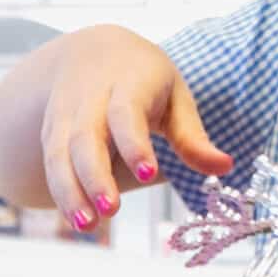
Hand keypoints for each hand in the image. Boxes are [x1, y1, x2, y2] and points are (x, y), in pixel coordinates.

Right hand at [38, 27, 232, 223]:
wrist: (90, 51)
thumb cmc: (144, 78)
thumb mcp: (174, 95)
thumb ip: (192, 136)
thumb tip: (225, 168)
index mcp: (128, 82)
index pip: (126, 113)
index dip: (134, 143)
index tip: (149, 173)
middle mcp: (89, 97)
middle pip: (86, 137)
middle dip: (95, 176)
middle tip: (111, 210)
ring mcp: (65, 115)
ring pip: (60, 154)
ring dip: (70, 191)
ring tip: (87, 225)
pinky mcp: (51, 132)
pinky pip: (51, 164)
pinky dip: (61, 193)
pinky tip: (76, 220)